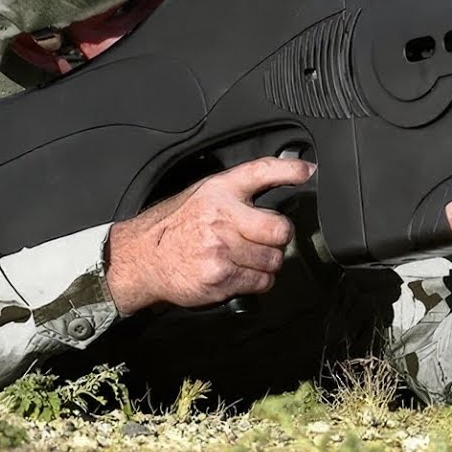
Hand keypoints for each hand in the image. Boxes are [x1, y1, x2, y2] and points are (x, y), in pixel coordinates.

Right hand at [104, 157, 315, 313]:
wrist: (143, 257)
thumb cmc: (176, 226)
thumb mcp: (205, 195)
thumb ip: (239, 191)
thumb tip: (282, 182)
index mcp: (220, 190)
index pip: (261, 172)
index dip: (289, 171)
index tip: (307, 171)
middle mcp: (222, 217)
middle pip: (280, 230)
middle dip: (279, 237)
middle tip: (264, 239)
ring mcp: (221, 248)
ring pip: (273, 259)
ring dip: (266, 262)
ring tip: (243, 257)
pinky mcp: (221, 277)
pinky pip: (261, 281)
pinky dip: (256, 280)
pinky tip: (237, 272)